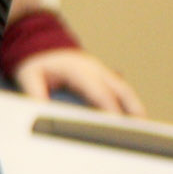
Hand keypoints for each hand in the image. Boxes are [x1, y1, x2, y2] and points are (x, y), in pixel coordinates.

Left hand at [12, 48, 143, 116]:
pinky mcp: (102, 75)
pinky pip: (119, 89)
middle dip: (134, 108)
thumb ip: (36, 94)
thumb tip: (43, 112)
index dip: (111, 110)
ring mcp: (101, 70)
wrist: (41, 44)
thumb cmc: (37, 61)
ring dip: (135, 106)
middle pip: (122, 90)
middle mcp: (94, 69)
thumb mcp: (29, 76)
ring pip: (124, 89)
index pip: (101, 93)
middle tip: (142, 129)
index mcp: (79, 69)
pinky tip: (132, 118)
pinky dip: (128, 102)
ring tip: (143, 127)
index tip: (118, 125)